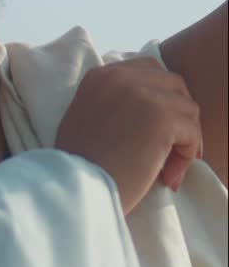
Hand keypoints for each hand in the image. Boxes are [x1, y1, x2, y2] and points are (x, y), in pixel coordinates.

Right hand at [54, 57, 203, 216]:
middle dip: (178, 117)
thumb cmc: (76, 173)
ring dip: (183, 141)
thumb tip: (144, 116)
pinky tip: (169, 178)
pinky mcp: (161, 118)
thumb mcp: (83, 126)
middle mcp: (121, 77)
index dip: (161, 100)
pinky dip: (186, 157)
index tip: (158, 131)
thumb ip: (109, 107)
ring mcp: (143, 94)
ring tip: (167, 172)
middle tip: (172, 152)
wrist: (73, 195)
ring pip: (187, 109)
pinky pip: (192, 132)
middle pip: (173, 85)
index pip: (148, 71)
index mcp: (100, 78)